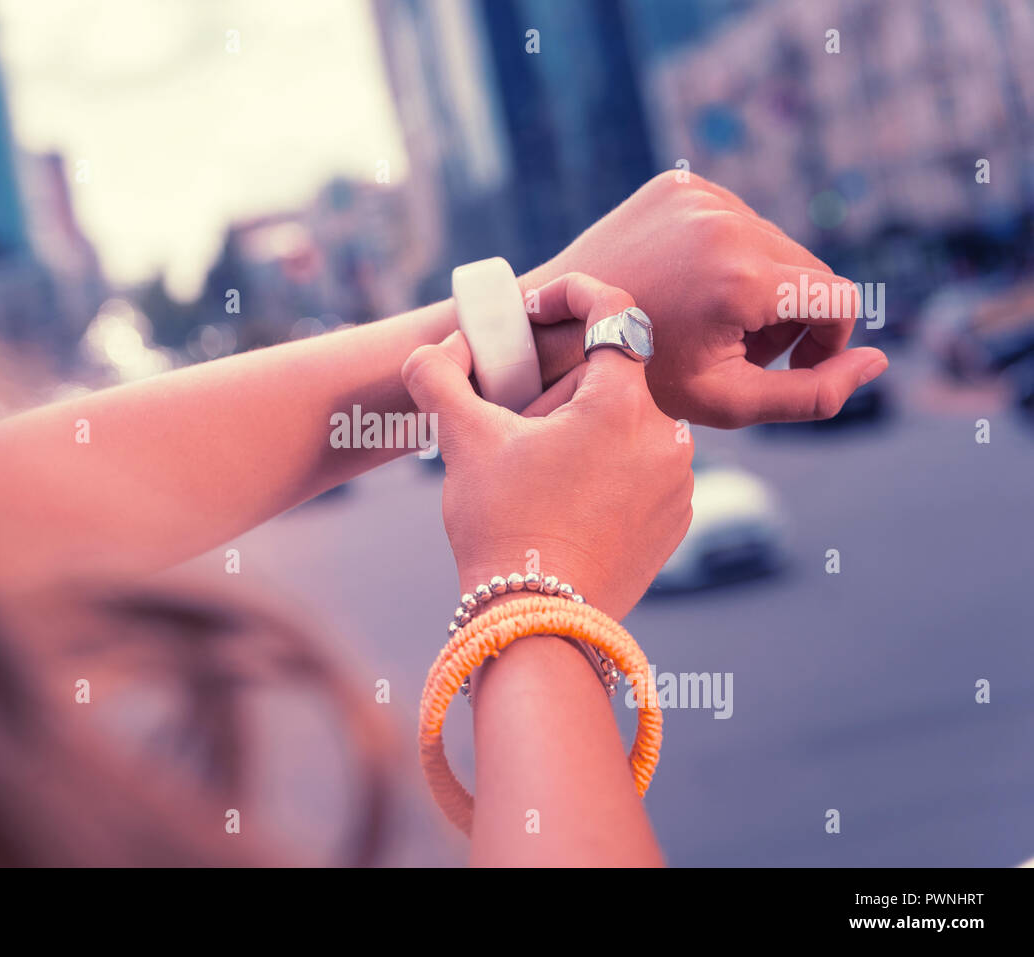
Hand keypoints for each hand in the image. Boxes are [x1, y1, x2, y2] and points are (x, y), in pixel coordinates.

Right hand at [402, 276, 693, 620]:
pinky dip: (610, 471)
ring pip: (629, 427)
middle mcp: (667, 436)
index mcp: (621, 403)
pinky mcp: (675, 520)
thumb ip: (438, 377)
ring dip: (590, 431)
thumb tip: (426, 352)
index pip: (617, 313)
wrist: (535, 620)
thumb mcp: (462, 441)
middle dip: (566, 389)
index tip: (542, 304)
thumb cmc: (501, 524)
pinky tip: (569, 500)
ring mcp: (677, 482)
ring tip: (541, 470)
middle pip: (615, 380)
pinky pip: (644, 471)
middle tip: (519, 423)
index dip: (576, 293)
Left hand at [532, 170, 887, 427]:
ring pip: (775, 243)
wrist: (556, 329)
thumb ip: (812, 395)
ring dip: (762, 284)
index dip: (826, 342)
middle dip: (790, 316)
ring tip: (714, 322)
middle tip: (741, 351)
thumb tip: (880, 363)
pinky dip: (729, 253)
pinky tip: (691, 286)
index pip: (838, 300)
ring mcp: (701, 195)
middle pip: (808, 269)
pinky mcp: (680, 183)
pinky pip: (736, 218)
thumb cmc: (640, 378)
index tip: (788, 367)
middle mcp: (727, 221)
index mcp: (742, 276)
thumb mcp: (728, 401)